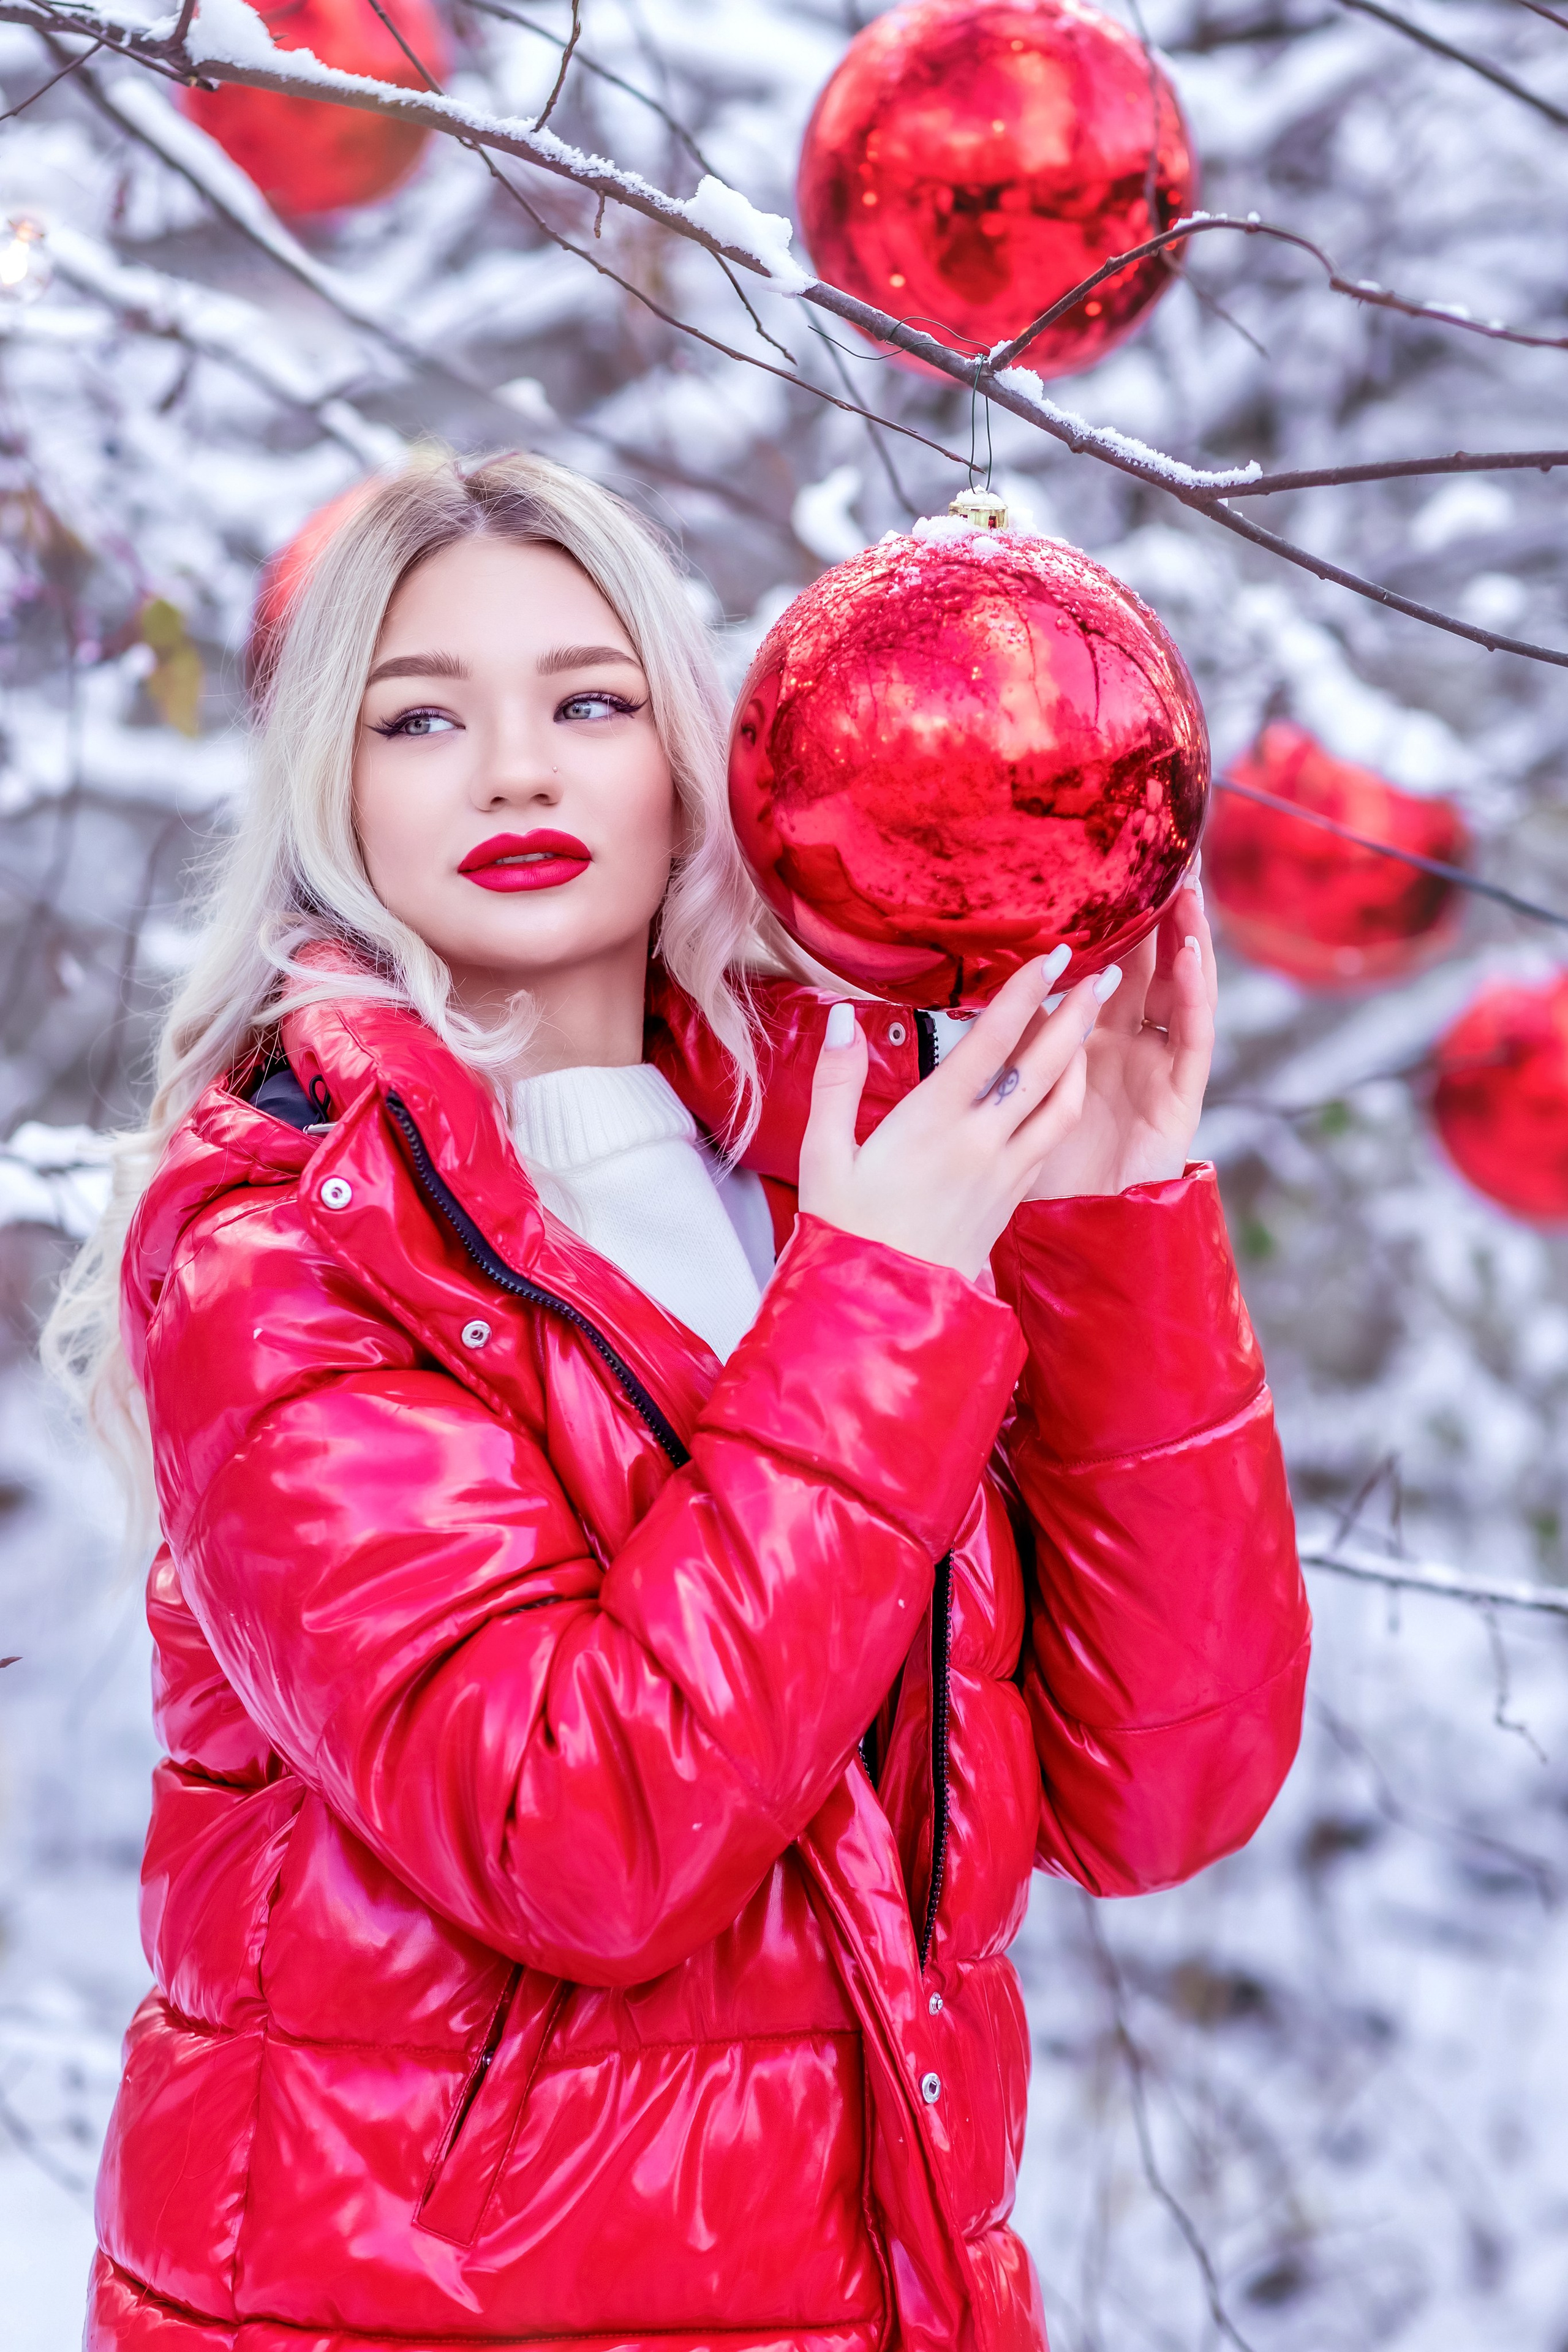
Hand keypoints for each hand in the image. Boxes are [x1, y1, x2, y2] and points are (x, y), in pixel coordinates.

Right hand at [798, 950, 1114, 1280]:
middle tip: (1105, 969)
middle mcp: (980, 1143)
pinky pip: (1053, 1138)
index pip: (991, 1042)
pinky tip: (1068, 1081)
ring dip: (1082, 1055)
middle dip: (1078, 1011)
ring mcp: (1004, 1173)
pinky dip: (1068, 1099)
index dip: (1025, 992)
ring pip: (1062, 1103)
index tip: (1051, 955)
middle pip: (1045, 1065)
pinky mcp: (1013, 1199)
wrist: (881, 1311)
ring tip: (1093, 1017)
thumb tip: (844, 1017)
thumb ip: (836, 1080)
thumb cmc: (845, 1231)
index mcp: (932, 1123)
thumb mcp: (822, 1155)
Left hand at [1023, 879, 1216, 1200]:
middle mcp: (1128, 1048)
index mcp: (1087, 1041)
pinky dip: (1192, 995)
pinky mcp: (1179, 1097)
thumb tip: (974, 987)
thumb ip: (1006, 1041)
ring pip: (1180, 993)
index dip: (1113, 924)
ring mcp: (1157, 1069)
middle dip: (1159, 916)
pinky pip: (1190, 1038)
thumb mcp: (1010, 1089)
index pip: (1106, 968)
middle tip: (1166, 859)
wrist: (1068, 1231)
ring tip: (1186, 890)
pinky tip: (1189, 955)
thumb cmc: (1033, 1167)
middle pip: (1150, 969)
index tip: (1108, 871)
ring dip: (1186, 942)